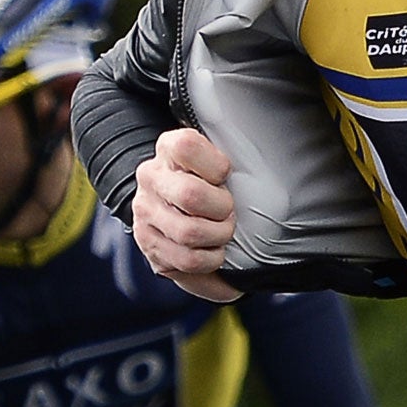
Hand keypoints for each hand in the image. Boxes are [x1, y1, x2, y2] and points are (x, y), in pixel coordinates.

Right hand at [132, 128, 240, 302]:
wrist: (182, 212)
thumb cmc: (212, 186)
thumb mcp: (220, 164)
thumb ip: (235, 155)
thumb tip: (262, 155)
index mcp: (169, 149)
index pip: (187, 147)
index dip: (216, 166)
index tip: (224, 176)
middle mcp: (151, 176)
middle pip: (191, 194)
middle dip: (222, 208)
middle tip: (228, 211)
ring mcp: (145, 210)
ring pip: (190, 232)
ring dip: (218, 236)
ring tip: (221, 231)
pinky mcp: (147, 242)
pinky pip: (187, 259)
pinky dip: (210, 259)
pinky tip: (211, 250)